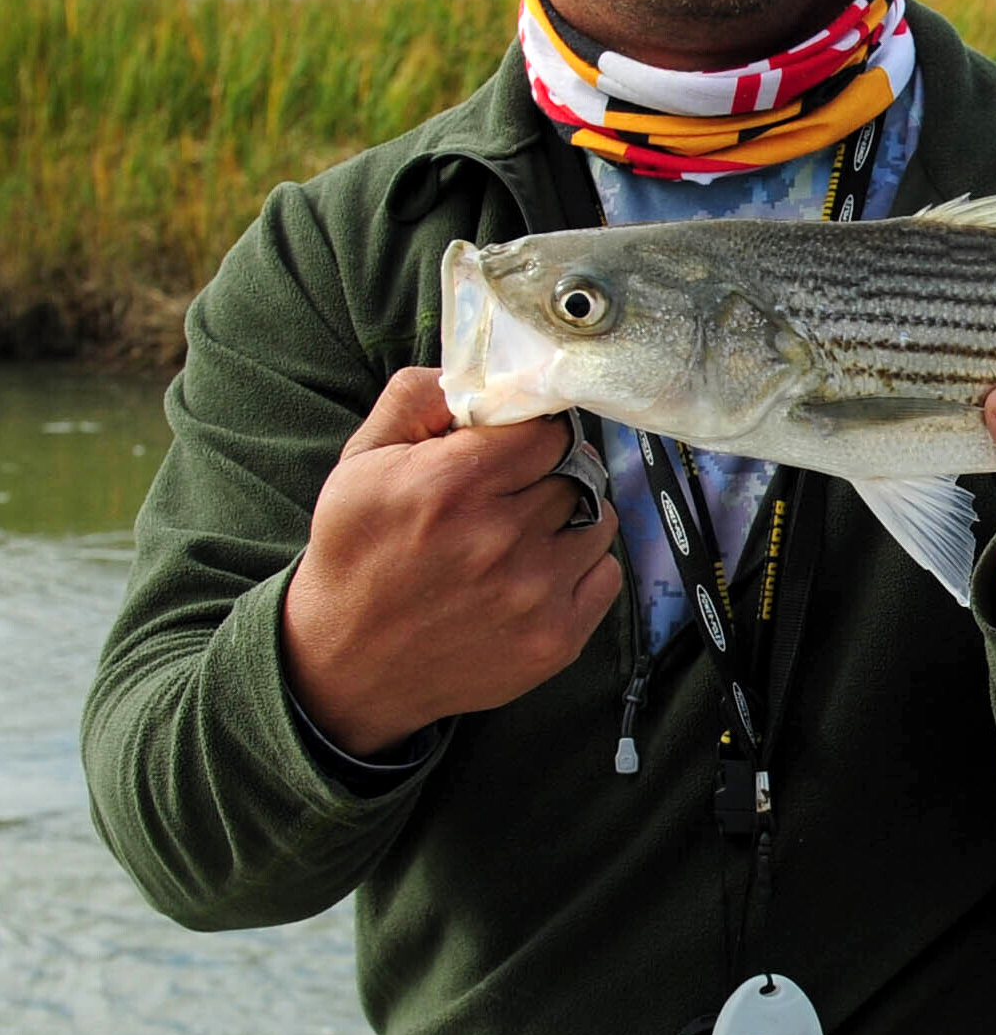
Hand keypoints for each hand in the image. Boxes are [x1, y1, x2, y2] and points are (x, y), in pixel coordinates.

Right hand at [281, 367, 621, 756]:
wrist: (348, 663)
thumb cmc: (357, 554)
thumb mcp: (361, 461)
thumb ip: (417, 399)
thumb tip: (478, 371)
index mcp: (452, 485)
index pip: (548, 429)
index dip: (535, 434)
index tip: (519, 447)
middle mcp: (499, 538)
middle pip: (576, 471)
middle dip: (550, 474)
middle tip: (516, 492)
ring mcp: (533, 593)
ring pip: (598, 519)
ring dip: (571, 518)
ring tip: (526, 533)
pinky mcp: (556, 638)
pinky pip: (607, 574)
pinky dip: (582, 567)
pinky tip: (537, 572)